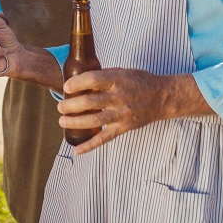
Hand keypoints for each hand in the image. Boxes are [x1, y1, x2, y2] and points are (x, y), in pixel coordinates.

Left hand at [57, 68, 175, 153]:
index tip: (66, 86)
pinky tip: (77, 150)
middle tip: (60, 107)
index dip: (78, 83)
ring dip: (76, 122)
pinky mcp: (124, 127)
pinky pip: (105, 138)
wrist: (162, 98)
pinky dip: (90, 146)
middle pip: (91, 102)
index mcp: (118, 80)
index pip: (94, 80)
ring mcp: (122, 114)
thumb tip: (80, 79)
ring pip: (95, 120)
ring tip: (62, 121)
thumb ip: (103, 75)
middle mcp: (120, 98)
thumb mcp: (123, 72)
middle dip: (71, 105)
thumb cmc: (140, 82)